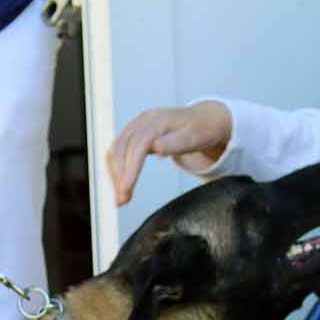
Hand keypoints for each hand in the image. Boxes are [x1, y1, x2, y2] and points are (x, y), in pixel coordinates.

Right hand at [105, 101, 231, 205]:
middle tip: (121, 201)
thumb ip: (175, 143)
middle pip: (122, 147)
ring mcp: (137, 124)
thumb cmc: (201, 130)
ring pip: (117, 149)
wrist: (205, 117)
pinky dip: (116, 167)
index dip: (130, 169)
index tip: (125, 190)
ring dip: (115, 173)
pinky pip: (119, 149)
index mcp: (159, 120)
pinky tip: (121, 183)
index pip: (138, 145)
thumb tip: (156, 147)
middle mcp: (144, 120)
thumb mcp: (195, 138)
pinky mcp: (135, 131)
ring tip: (120, 197)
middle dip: (119, 176)